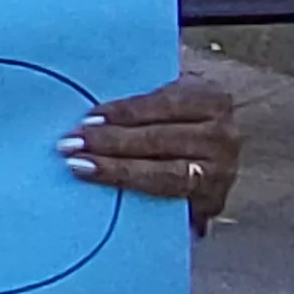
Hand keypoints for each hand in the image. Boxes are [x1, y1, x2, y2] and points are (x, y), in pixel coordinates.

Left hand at [63, 76, 241, 235]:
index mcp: (211, 98)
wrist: (204, 158)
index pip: (164, 103)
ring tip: (79, 166)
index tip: (87, 119)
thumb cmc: (170, 119)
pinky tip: (109, 192)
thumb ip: (139, 94)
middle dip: (111, 142)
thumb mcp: (166, 98)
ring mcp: (222, 171)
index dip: (124, 112)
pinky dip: (137, 193)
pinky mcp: (213, 201)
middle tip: (69, 145)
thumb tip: (88, 92)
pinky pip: (171, 199)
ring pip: (166, 173)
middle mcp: (224, 134)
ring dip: (117, 170)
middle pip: (161, 139)